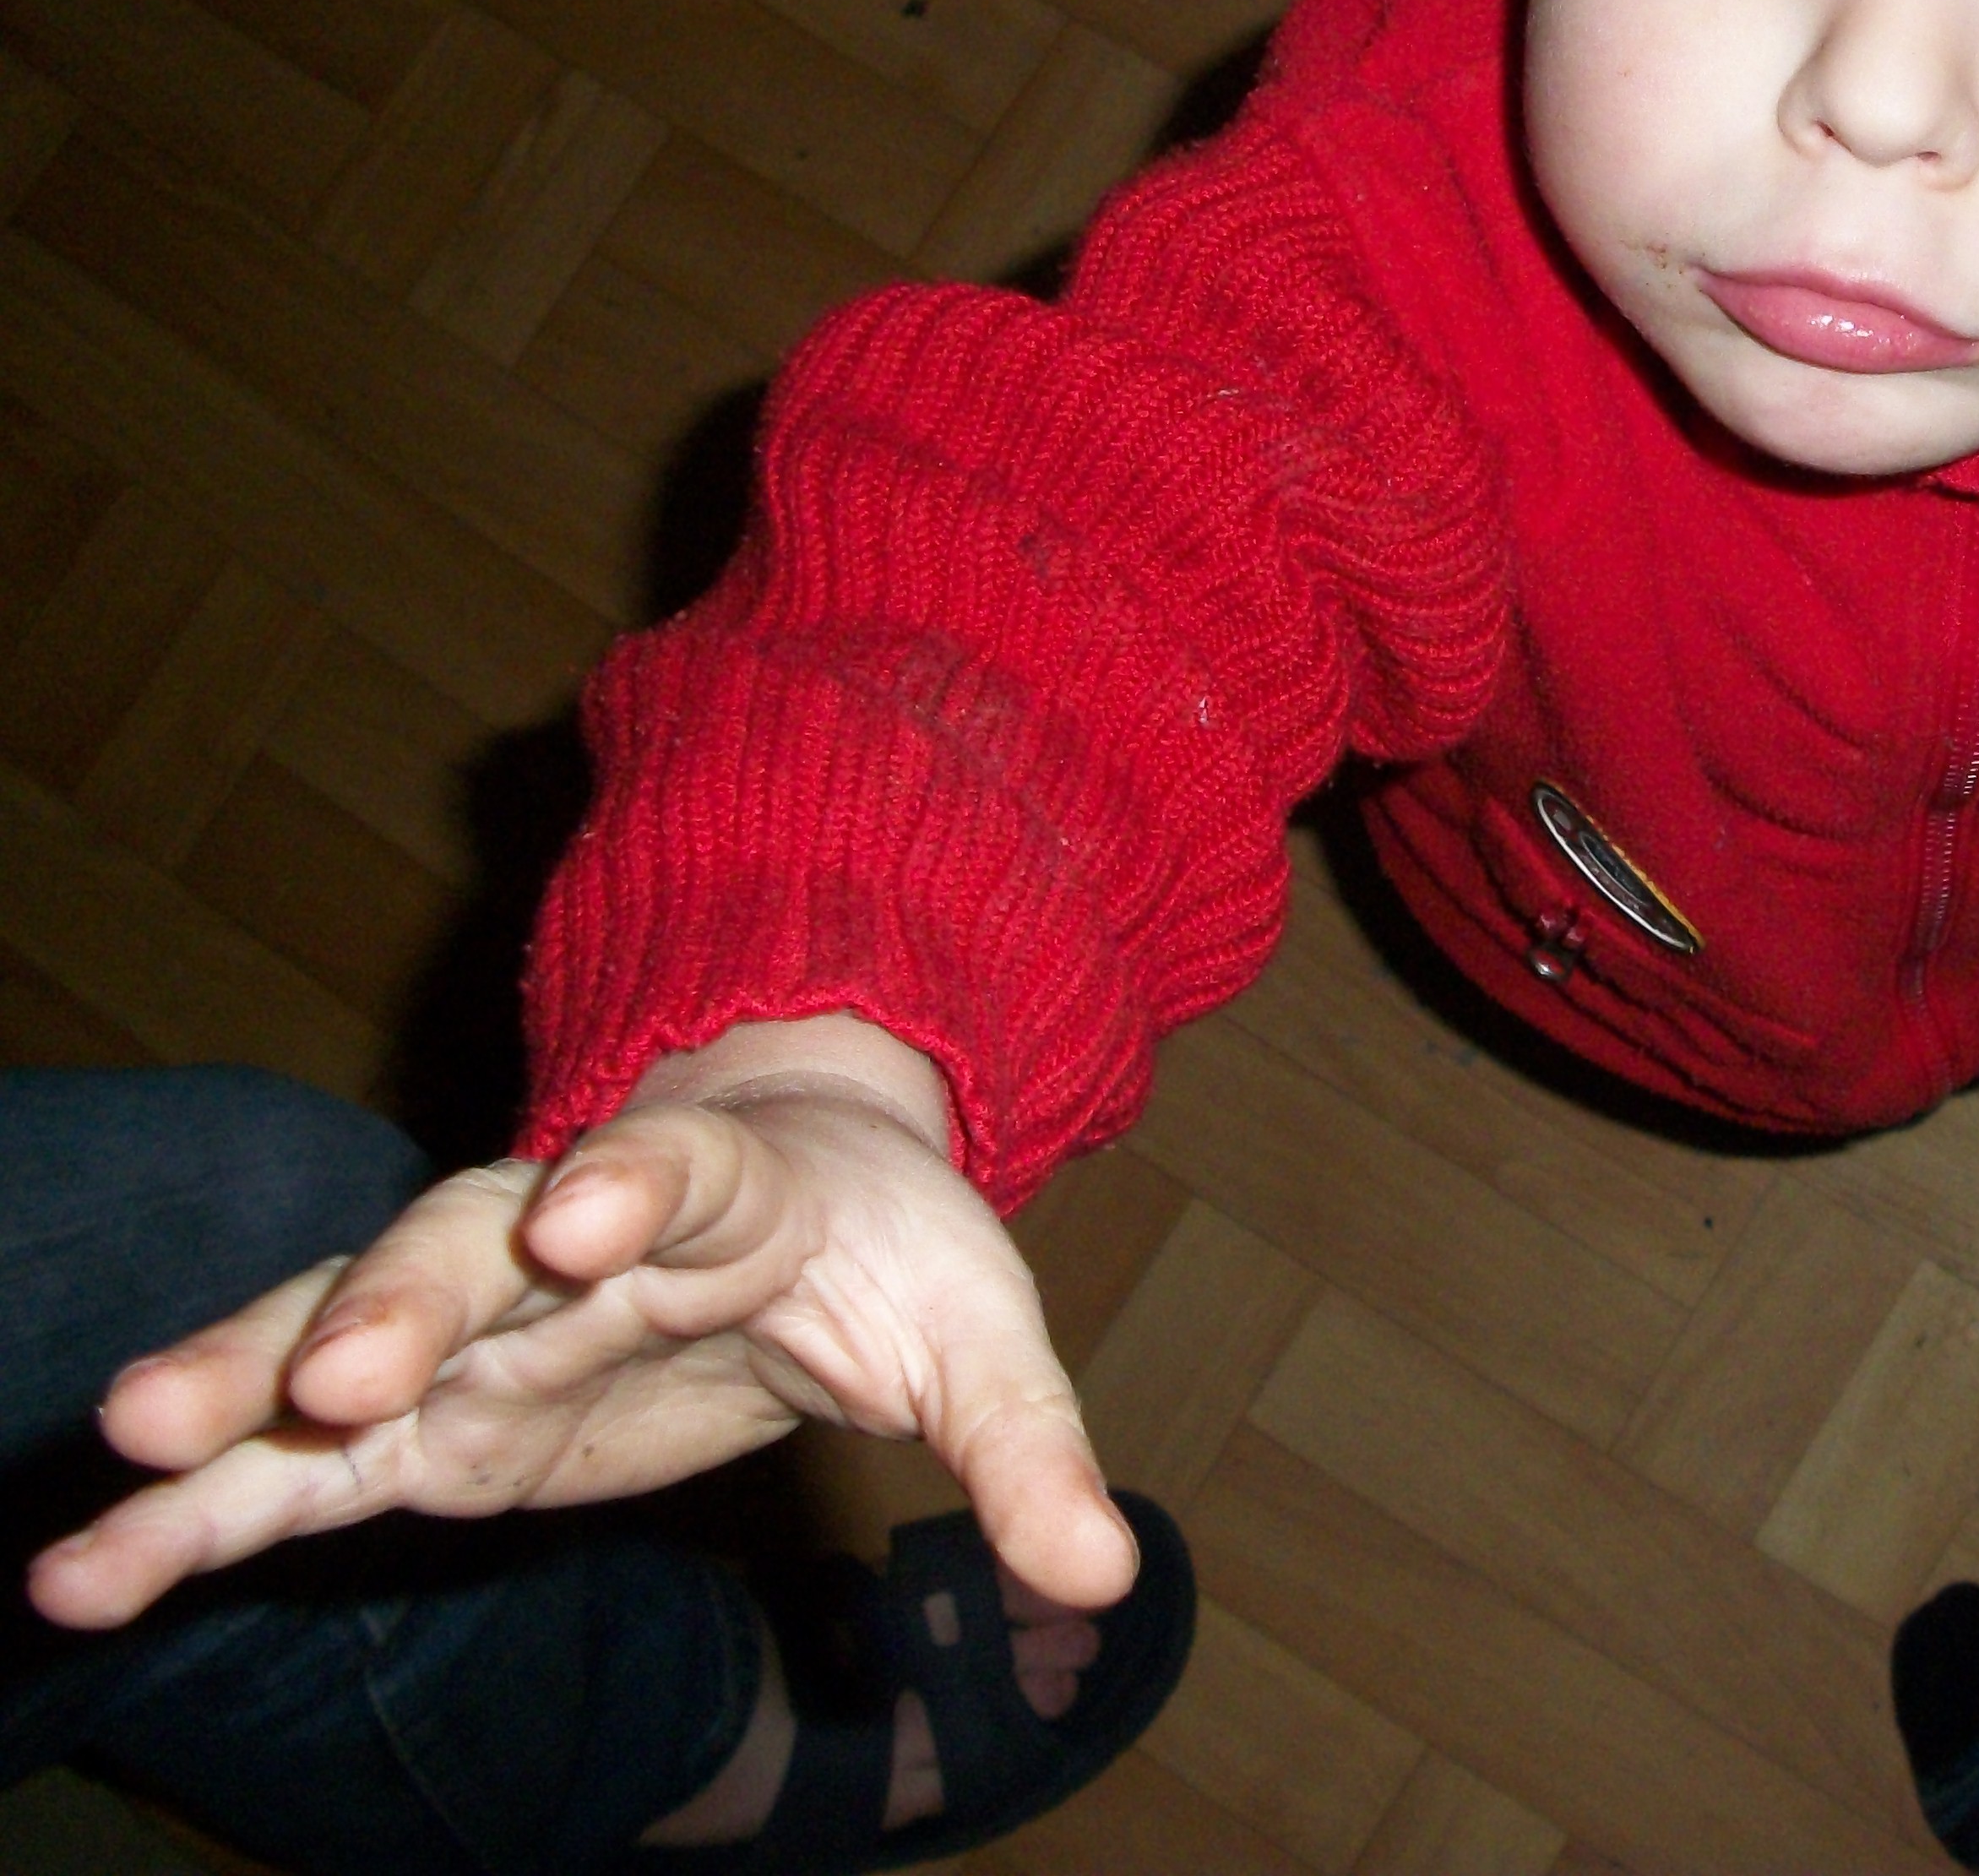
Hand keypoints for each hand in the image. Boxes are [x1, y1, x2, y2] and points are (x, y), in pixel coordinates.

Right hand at [25, 1016, 1136, 1633]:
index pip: (676, 1171)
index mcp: (723, 1190)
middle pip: (465, 1245)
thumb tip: (1104, 1578)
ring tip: (135, 1448)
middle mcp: (565, 1237)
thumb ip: (1022, 1449)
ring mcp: (474, 1323)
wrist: (792, 1189)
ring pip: (335, 1334)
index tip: (586, 1212)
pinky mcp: (423, 1416)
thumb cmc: (882, 1256)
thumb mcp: (975, 1337)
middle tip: (326, 1364)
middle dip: (394, 1296)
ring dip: (240, 1384)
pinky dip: (201, 1505)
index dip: (629, 1182)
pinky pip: (294, 1458)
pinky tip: (84, 1571)